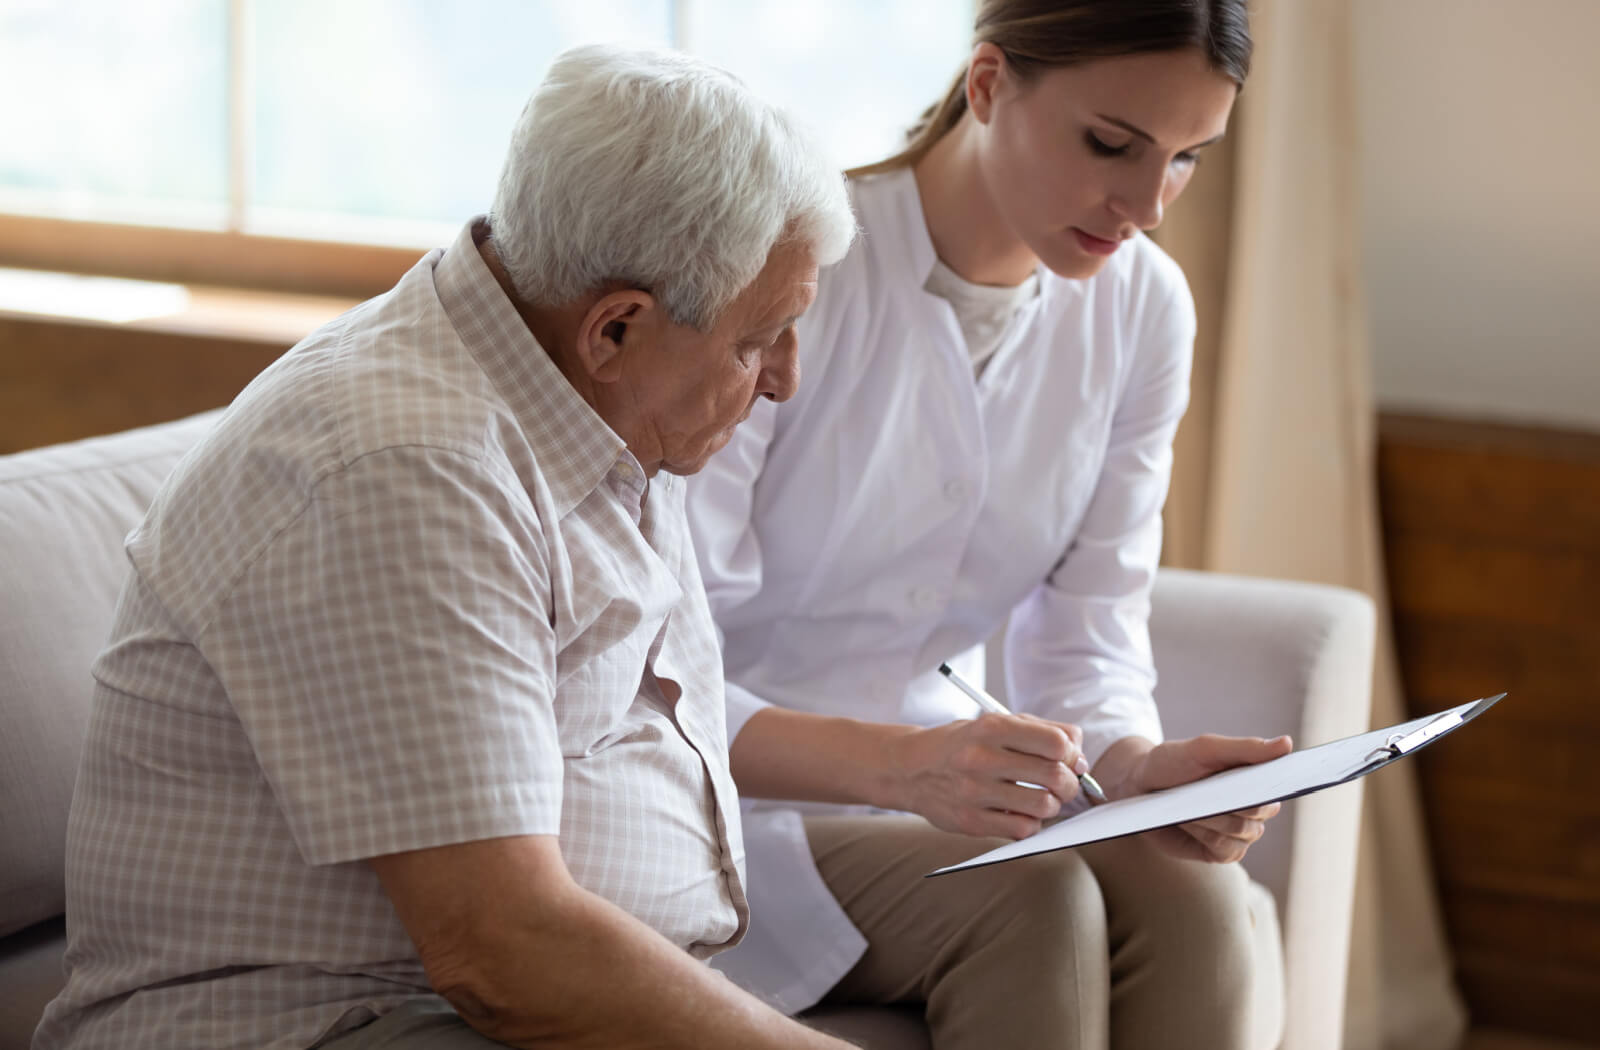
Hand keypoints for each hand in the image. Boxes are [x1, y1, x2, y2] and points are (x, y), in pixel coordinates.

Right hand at [888, 713, 1087, 840]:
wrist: (910, 768)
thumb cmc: (963, 744)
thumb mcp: (994, 723)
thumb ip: (1040, 731)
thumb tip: (1079, 757)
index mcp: (991, 727)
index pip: (1056, 743)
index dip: (1072, 753)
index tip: (1070, 759)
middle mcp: (981, 758)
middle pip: (1055, 776)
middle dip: (1070, 783)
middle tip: (1065, 783)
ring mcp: (974, 792)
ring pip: (1043, 806)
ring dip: (1052, 805)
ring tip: (1041, 798)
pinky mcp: (970, 821)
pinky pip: (1023, 830)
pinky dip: (1031, 824)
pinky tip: (1021, 813)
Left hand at [1111, 734, 1293, 862]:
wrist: (1138, 787)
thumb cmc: (1173, 762)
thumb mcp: (1204, 749)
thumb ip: (1245, 749)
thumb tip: (1287, 744)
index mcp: (1255, 778)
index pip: (1278, 785)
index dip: (1276, 784)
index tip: (1266, 781)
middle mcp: (1254, 808)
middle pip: (1260, 811)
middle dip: (1231, 801)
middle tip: (1203, 791)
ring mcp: (1239, 833)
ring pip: (1242, 832)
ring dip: (1212, 818)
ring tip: (1187, 805)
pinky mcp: (1221, 853)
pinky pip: (1227, 851)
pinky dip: (1206, 836)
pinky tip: (1187, 822)